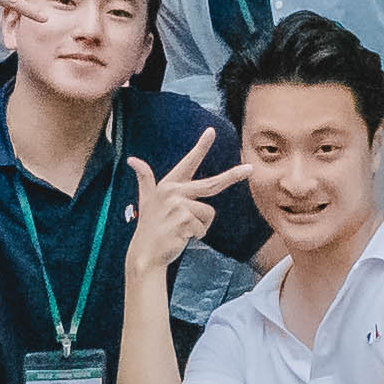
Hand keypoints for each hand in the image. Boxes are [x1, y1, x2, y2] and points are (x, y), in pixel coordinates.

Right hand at [127, 142, 243, 274]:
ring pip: (208, 213)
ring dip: (200, 226)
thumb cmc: (150, 227)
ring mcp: (178, 205)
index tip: (211, 131)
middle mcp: (173, 191)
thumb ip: (144, 179)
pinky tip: (180, 237)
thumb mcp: (147, 200)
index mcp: (168, 185)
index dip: (200, 147)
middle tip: (251, 169)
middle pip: (211, 183)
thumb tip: (132, 159)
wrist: (145, 253)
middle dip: (233, 175)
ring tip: (181, 230)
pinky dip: (196, 235)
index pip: (188, 163)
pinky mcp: (184, 219)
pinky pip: (204, 227)